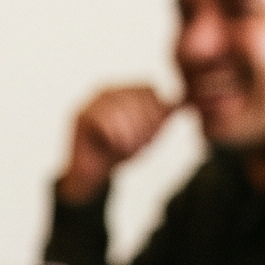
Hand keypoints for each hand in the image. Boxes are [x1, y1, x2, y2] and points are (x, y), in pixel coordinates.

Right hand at [59, 85, 176, 203]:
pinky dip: (115, 136)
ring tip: (128, 148)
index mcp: (125, 90)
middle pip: (137, 99)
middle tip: (140, 145)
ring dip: (130, 133)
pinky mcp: (81, 116)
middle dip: (144, 125)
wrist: (90, 175)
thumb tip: (182, 104)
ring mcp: (93, 101)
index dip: (155, 114)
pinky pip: (104, 120)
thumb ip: (160, 116)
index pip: (149, 91)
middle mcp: (108, 90)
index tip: (152, 137)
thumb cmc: (117, 151)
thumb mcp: (146, 131)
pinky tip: (116, 148)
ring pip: (122, 109)